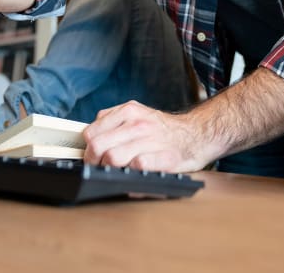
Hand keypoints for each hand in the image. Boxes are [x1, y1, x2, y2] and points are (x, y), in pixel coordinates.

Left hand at [82, 101, 207, 172]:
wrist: (196, 135)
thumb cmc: (162, 129)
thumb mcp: (137, 113)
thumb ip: (113, 119)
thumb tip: (91, 133)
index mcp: (128, 110)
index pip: (91, 132)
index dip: (87, 148)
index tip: (92, 156)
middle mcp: (138, 123)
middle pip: (97, 147)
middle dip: (94, 162)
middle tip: (100, 167)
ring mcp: (151, 140)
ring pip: (113, 158)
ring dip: (110, 169)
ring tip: (117, 170)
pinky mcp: (163, 158)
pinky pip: (137, 166)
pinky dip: (131, 173)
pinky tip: (134, 172)